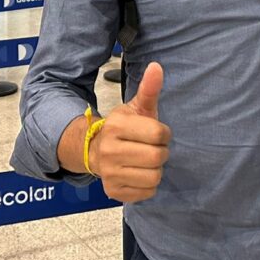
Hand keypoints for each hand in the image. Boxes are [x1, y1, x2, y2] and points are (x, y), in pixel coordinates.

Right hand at [90, 62, 171, 203]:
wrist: (95, 151)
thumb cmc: (124, 128)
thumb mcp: (136, 108)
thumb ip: (148, 89)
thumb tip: (157, 66)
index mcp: (116, 126)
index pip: (158, 134)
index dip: (163, 133)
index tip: (156, 132)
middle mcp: (109, 150)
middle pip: (157, 157)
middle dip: (161, 152)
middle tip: (152, 148)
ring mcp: (110, 173)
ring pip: (154, 177)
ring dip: (156, 169)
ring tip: (146, 161)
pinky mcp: (113, 192)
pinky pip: (147, 193)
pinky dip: (149, 185)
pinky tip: (139, 174)